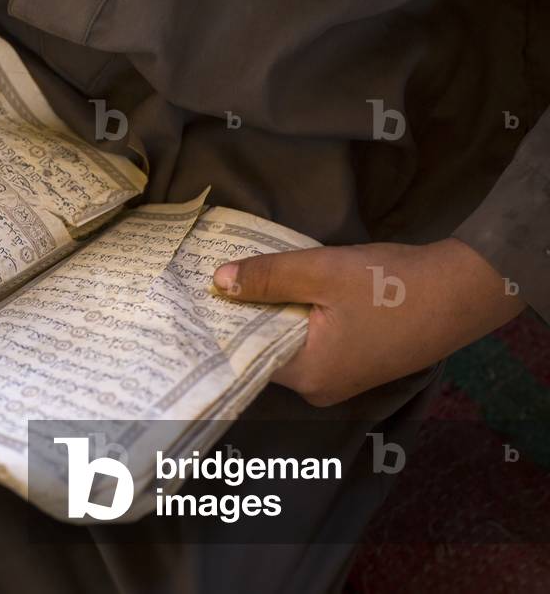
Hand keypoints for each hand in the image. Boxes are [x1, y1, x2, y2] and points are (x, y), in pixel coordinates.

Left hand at [212, 238, 525, 405]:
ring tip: (241, 280)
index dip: (223, 325)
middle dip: (246, 316)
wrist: (464, 290)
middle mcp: (320, 388)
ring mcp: (341, 379)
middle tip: (213, 282)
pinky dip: (299, 317)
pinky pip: (313, 342)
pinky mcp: (358, 362)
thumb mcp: (320, 272)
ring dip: (274, 313)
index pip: (245, 355)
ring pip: (290, 343)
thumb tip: (217, 282)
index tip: (196, 299)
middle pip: (266, 350)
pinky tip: (286, 289)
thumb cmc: (390, 285)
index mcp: (308, 376)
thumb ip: (267, 278)